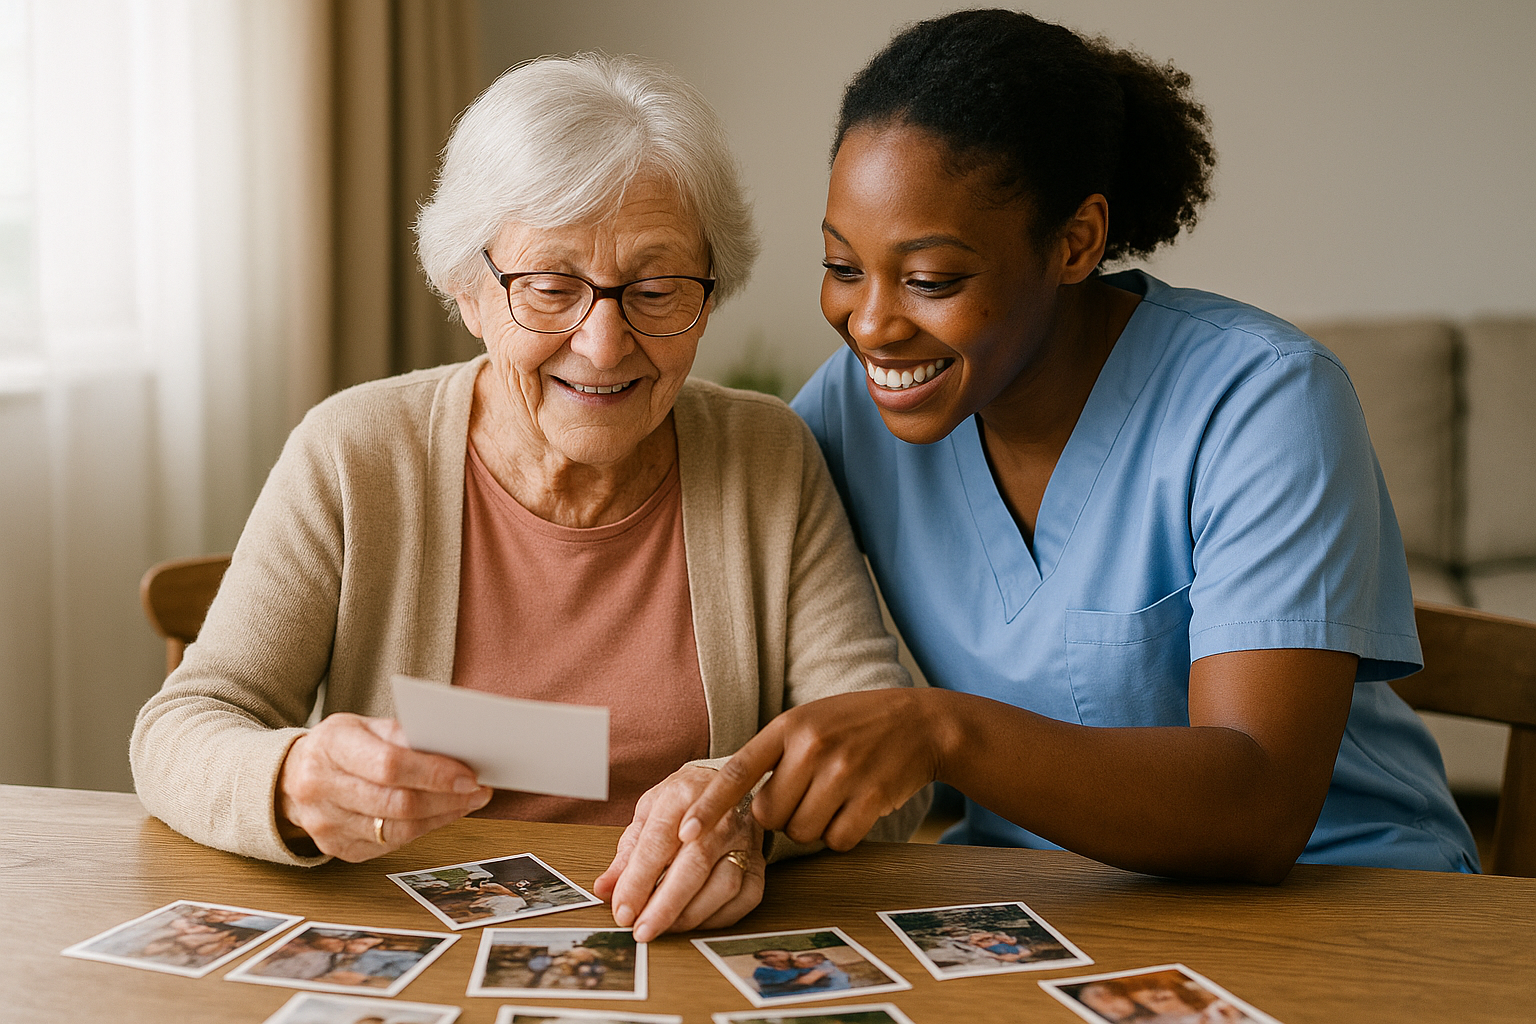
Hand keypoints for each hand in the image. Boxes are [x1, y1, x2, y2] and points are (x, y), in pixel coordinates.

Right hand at [276, 712, 492, 860]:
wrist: (292, 777)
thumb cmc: (340, 747)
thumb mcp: (365, 725)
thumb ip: (404, 734)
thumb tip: (453, 748)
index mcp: (330, 746)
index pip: (389, 765)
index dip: (433, 773)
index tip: (469, 775)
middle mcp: (320, 788)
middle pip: (396, 803)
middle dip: (446, 798)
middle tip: (478, 790)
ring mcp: (325, 825)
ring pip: (398, 830)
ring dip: (442, 816)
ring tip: (468, 802)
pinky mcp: (337, 849)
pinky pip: (391, 845)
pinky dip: (424, 830)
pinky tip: (442, 815)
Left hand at [593, 765, 763, 941]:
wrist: (725, 786)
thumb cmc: (682, 803)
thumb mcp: (647, 814)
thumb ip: (626, 854)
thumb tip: (604, 889)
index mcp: (683, 794)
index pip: (659, 842)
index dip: (639, 881)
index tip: (622, 910)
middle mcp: (719, 814)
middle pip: (694, 864)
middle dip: (665, 905)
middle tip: (641, 930)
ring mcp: (744, 838)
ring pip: (724, 884)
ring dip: (690, 914)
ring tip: (663, 928)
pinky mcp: (759, 861)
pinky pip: (745, 897)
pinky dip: (717, 917)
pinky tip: (693, 922)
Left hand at [679, 688, 939, 851]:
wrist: (921, 722)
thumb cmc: (856, 725)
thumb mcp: (810, 721)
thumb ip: (775, 753)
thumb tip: (736, 801)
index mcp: (789, 725)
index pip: (737, 770)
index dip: (710, 806)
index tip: (686, 832)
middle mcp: (813, 746)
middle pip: (770, 815)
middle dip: (783, 816)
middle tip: (808, 793)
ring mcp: (843, 771)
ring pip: (801, 832)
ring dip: (814, 826)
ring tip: (835, 796)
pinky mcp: (872, 796)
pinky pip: (837, 841)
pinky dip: (843, 834)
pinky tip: (857, 807)